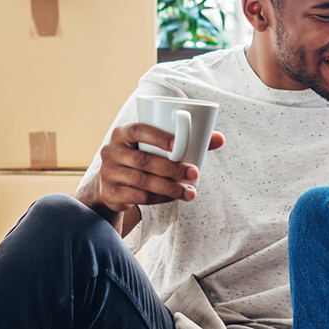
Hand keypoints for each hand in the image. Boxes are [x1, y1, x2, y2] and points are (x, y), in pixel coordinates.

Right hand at [87, 123, 224, 215]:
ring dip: (169, 187)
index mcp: (122, 133)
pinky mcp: (111, 192)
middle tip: (194, 173)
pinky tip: (174, 198)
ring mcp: (108, 172)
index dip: (157, 137)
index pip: (137, 131)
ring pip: (142, 181)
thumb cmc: (142, 158)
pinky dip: (159, 198)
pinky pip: (139, 197)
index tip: (178, 146)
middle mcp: (111, 151)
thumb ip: (186, 141)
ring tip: (189, 192)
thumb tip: (220, 138)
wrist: (113, 185)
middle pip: (143, 160)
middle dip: (171, 168)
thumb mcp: (156, 148)